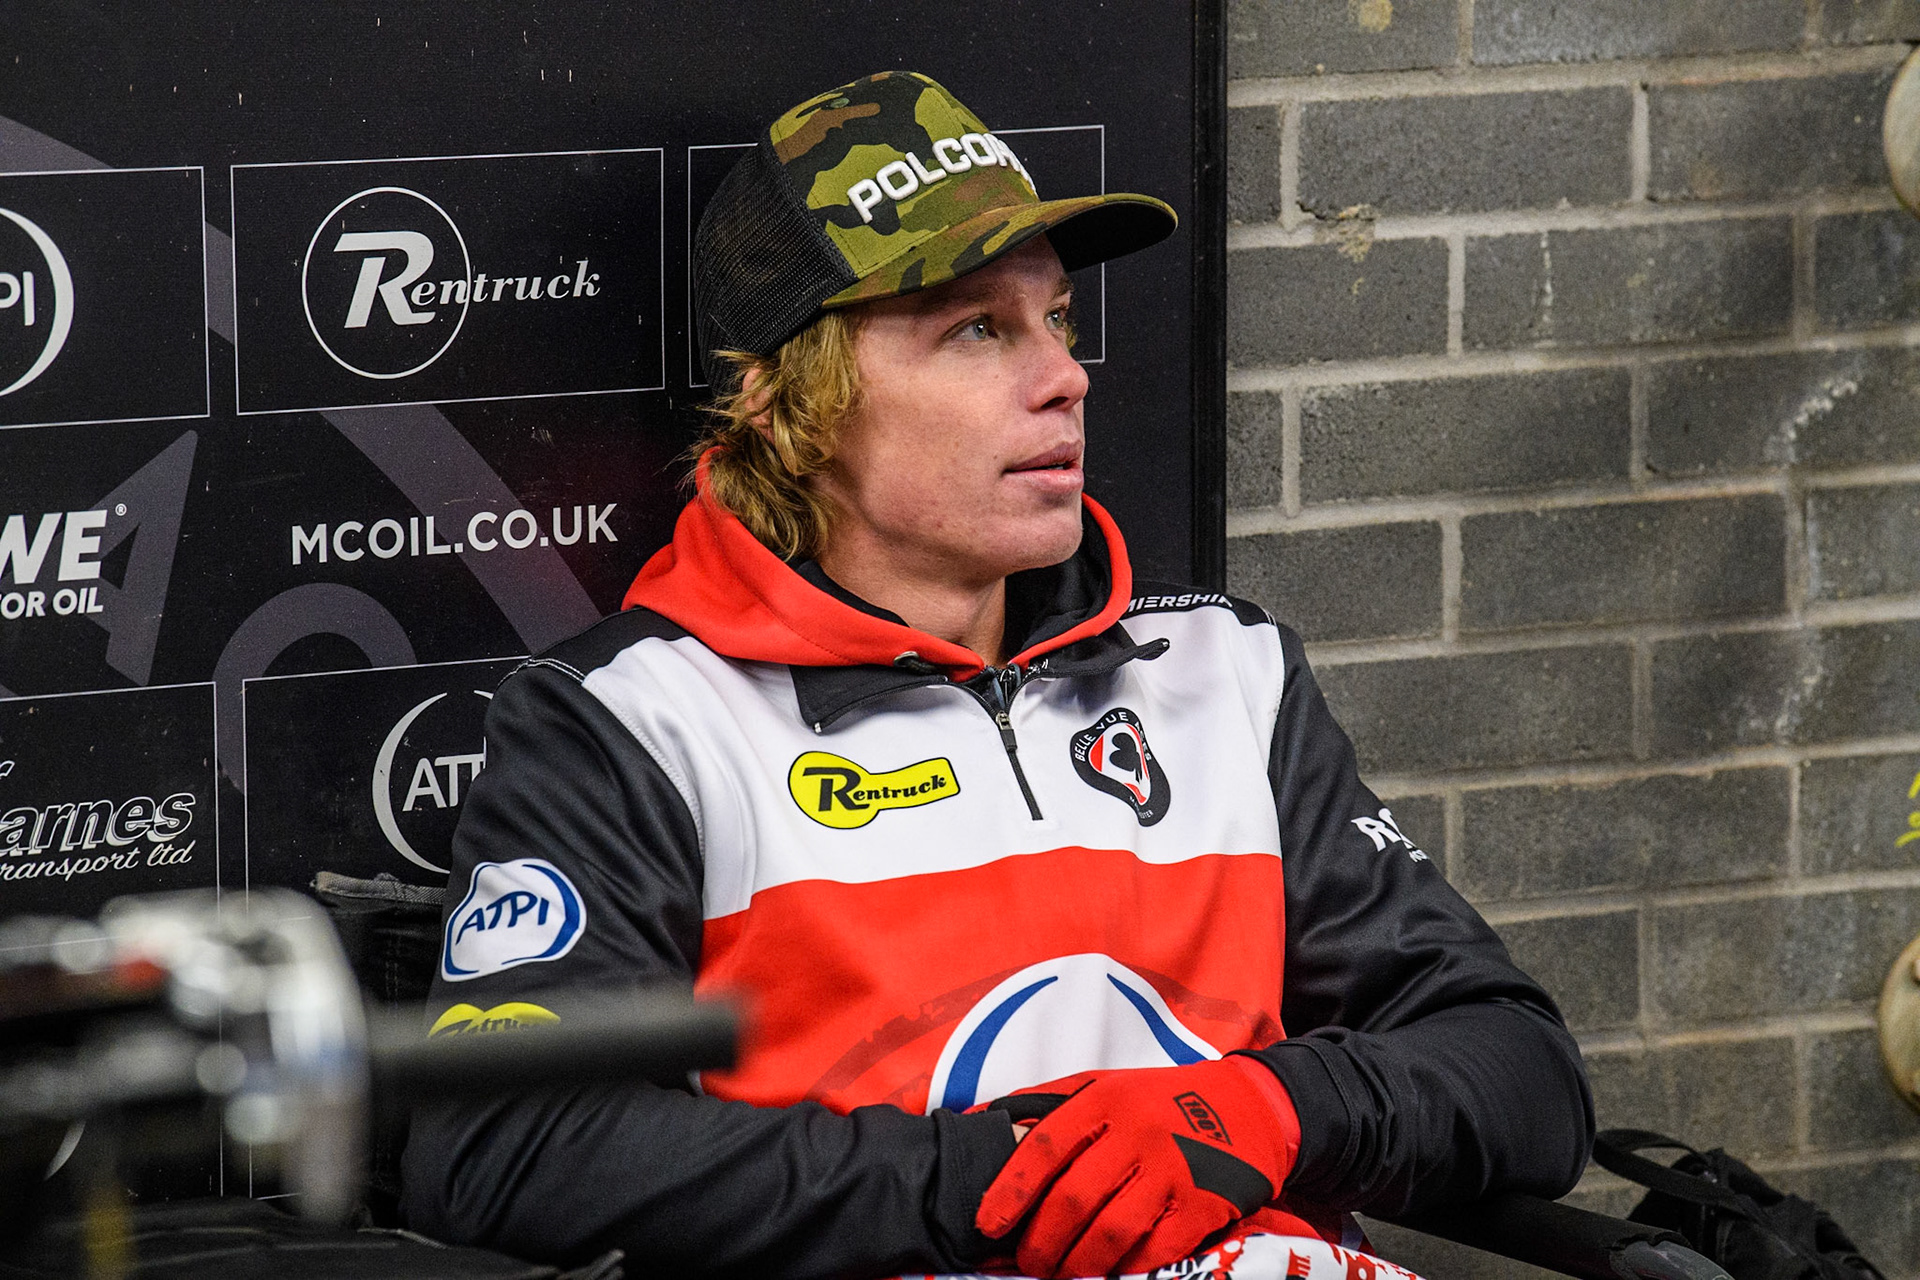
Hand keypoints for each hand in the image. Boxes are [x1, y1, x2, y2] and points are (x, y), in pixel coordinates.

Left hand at [974, 1057, 1299, 1278]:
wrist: (1251, 1106)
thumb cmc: (1161, 1099)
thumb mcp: (1103, 1083)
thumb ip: (1042, 1102)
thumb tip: (977, 1119)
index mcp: (1105, 1099)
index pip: (1045, 1147)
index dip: (1010, 1190)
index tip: (988, 1223)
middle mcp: (1137, 1132)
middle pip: (1073, 1199)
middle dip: (1041, 1243)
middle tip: (1027, 1263)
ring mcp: (1174, 1169)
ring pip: (1110, 1232)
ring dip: (1078, 1264)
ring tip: (1061, 1274)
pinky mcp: (1203, 1205)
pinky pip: (1155, 1250)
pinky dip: (1127, 1267)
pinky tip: (1112, 1270)